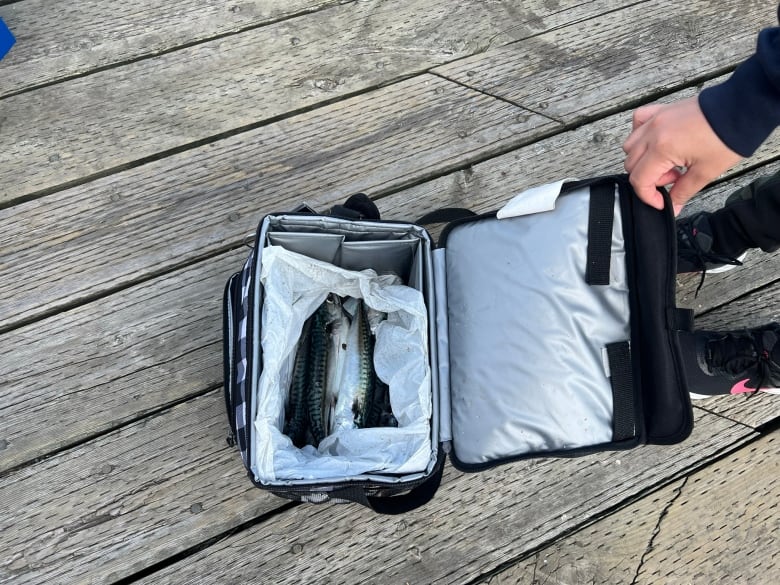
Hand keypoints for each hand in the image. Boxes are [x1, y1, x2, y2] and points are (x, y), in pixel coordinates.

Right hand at [622, 96, 742, 214]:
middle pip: (632, 165)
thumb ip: (683, 192)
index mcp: (662, 149)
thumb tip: (672, 207)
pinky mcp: (661, 111)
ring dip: (643, 160)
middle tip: (674, 178)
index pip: (639, 180)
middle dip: (649, 178)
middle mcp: (652, 133)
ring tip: (668, 161)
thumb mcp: (705, 172)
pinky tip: (654, 143)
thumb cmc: (726, 138)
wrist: (741, 109)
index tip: (662, 201)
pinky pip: (638, 123)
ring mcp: (655, 119)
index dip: (648, 196)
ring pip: (630, 146)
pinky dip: (640, 136)